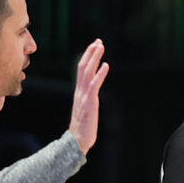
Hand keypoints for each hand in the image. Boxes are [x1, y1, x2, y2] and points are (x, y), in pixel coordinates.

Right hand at [67, 39, 109, 153]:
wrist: (78, 140)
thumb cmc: (83, 128)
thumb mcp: (86, 110)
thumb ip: (88, 100)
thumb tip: (92, 96)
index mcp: (79, 92)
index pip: (81, 70)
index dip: (87, 58)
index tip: (93, 47)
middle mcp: (80, 91)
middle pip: (83, 67)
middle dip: (91, 53)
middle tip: (98, 42)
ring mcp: (84, 96)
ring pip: (87, 72)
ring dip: (94, 58)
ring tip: (100, 47)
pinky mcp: (90, 102)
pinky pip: (94, 85)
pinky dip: (100, 74)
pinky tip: (106, 65)